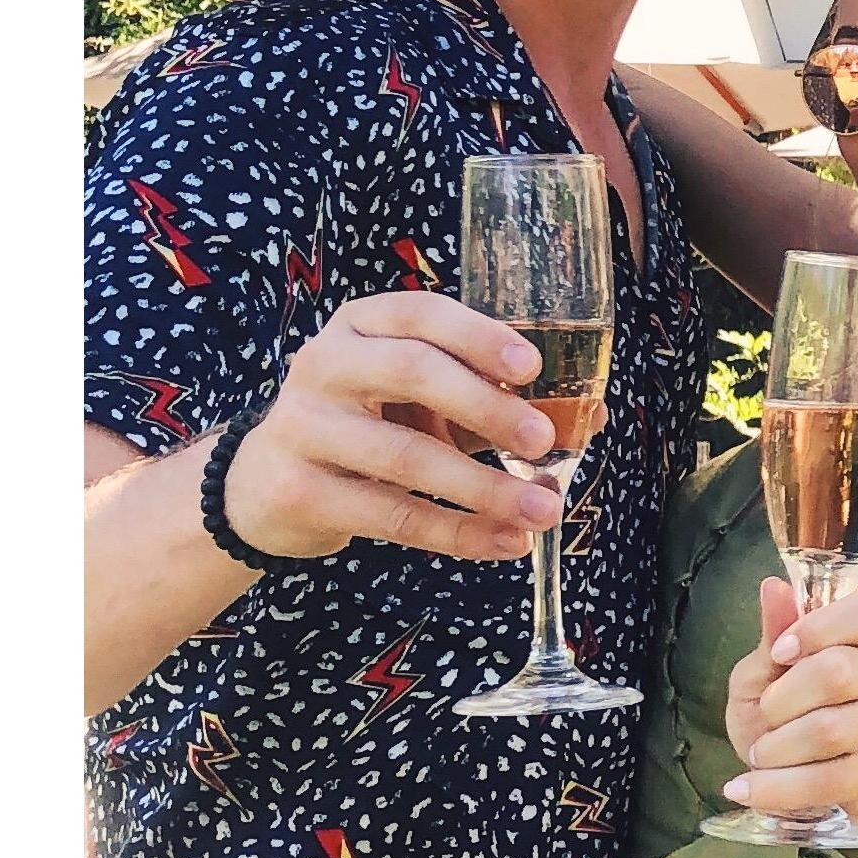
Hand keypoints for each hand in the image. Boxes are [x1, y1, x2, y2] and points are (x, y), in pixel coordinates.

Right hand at [217, 292, 564, 565]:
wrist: (265, 484)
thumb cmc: (367, 426)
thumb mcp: (419, 400)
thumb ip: (491, 399)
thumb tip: (592, 416)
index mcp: (361, 325)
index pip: (421, 313)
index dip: (479, 335)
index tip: (532, 366)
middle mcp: (324, 364)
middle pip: (411, 371)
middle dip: (486, 406)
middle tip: (544, 440)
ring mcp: (304, 427)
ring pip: (405, 456)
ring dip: (484, 488)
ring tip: (544, 510)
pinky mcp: (300, 492)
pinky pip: (391, 515)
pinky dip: (457, 533)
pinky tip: (504, 543)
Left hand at [719, 574, 857, 832]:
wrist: (820, 761)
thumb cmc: (789, 703)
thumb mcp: (770, 665)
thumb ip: (774, 631)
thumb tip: (773, 588)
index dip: (822, 628)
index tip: (781, 651)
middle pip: (839, 673)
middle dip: (782, 698)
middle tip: (765, 713)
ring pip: (831, 732)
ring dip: (776, 747)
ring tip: (758, 755)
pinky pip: (830, 783)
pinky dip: (778, 790)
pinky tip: (747, 789)